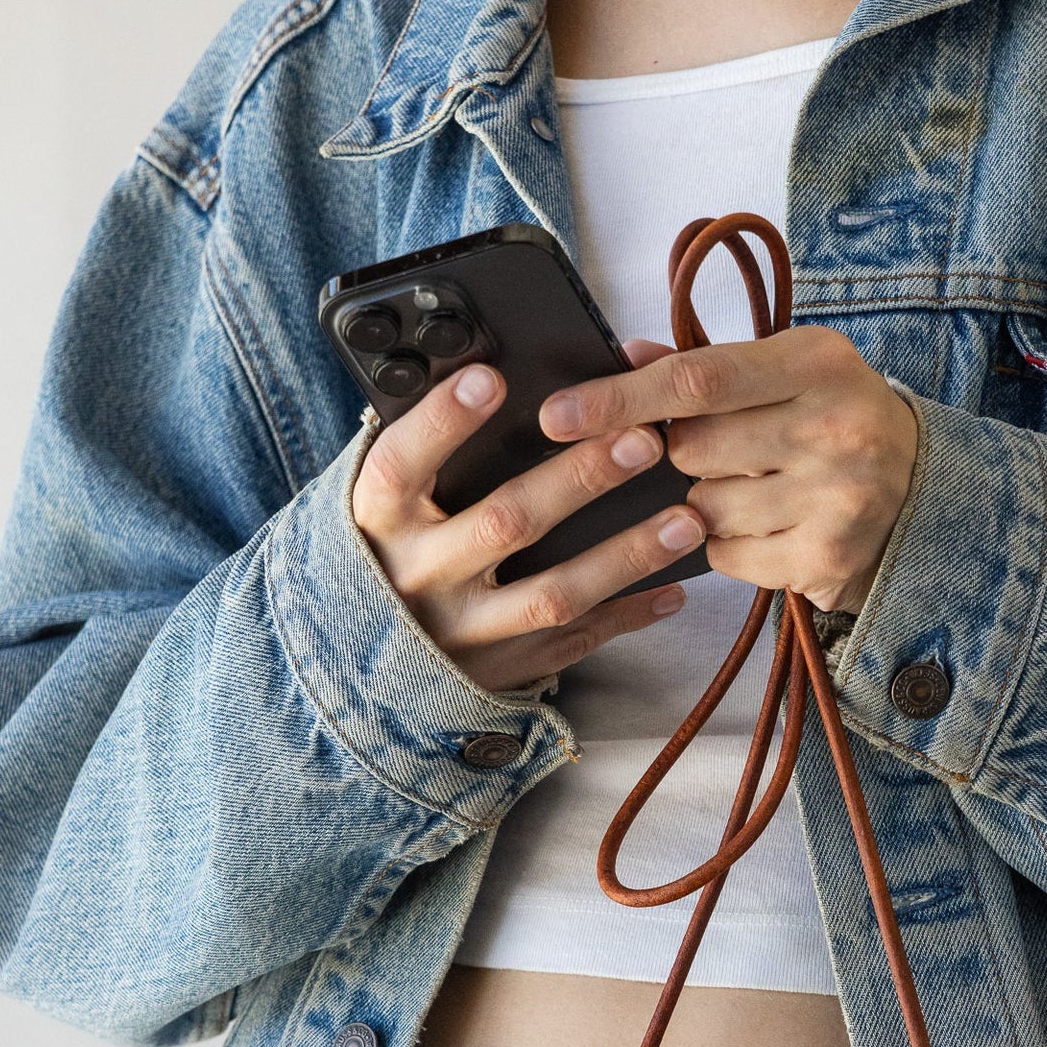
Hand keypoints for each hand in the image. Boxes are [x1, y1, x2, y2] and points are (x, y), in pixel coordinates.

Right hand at [349, 352, 703, 693]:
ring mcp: (463, 631)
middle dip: (578, 480)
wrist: (362, 670)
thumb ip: (422, 457)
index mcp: (378, 522)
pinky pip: (574, 641)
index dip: (444, 421)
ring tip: (684, 521)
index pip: (402, 464)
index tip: (491, 377)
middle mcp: (419, 578)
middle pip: (504, 522)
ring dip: (624, 556)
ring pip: (553, 594)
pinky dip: (627, 616)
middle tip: (643, 442)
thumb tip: (483, 377)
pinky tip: (674, 588)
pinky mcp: (500, 669)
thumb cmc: (385, 556)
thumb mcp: (383, 508)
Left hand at [537, 328, 918, 614]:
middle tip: (715, 447)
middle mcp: (831, 430)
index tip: (557, 415)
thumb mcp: (790, 369)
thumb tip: (626, 357)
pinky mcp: (824, 560)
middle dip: (676, 453)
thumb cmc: (838, 416)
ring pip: (702, 509)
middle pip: (690, 450)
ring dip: (702, 502)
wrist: (927, 490)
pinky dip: (727, 543)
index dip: (619, 398)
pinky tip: (765, 522)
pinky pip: (725, 556)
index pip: (697, 378)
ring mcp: (832, 501)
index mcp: (818, 363)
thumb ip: (710, 364)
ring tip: (751, 485)